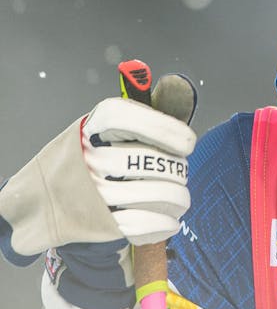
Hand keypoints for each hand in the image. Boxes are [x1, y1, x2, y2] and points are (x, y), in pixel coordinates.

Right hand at [83, 94, 195, 245]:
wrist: (56, 202)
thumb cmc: (99, 159)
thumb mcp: (113, 129)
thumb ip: (147, 112)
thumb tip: (178, 85)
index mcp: (94, 126)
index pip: (129, 117)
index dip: (166, 129)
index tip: (187, 143)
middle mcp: (91, 158)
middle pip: (154, 161)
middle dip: (178, 170)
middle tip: (176, 173)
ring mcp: (95, 192)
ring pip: (160, 193)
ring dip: (179, 199)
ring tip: (178, 198)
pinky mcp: (102, 223)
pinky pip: (148, 223)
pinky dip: (167, 222)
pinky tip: (168, 218)